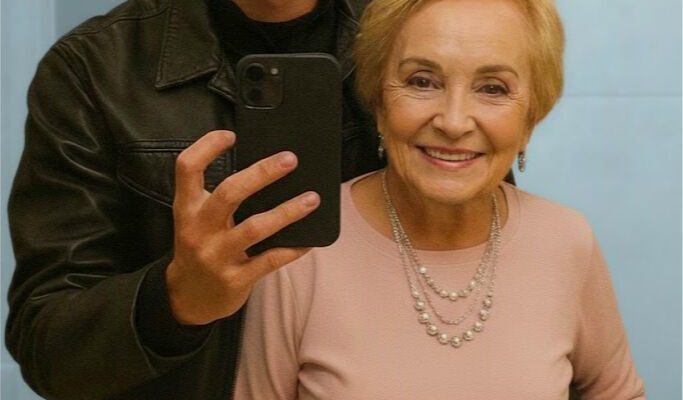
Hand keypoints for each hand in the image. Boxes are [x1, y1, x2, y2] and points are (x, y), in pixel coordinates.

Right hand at [167, 130, 319, 324]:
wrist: (187, 298)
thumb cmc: (199, 248)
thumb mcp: (196, 220)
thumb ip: (219, 197)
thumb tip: (264, 169)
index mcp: (187, 209)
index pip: (187, 168)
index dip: (206, 147)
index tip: (230, 135)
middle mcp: (199, 229)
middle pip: (229, 193)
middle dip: (261, 173)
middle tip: (290, 160)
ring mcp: (217, 256)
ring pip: (255, 227)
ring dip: (287, 211)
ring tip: (312, 199)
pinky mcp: (236, 279)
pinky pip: (270, 260)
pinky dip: (293, 249)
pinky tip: (310, 240)